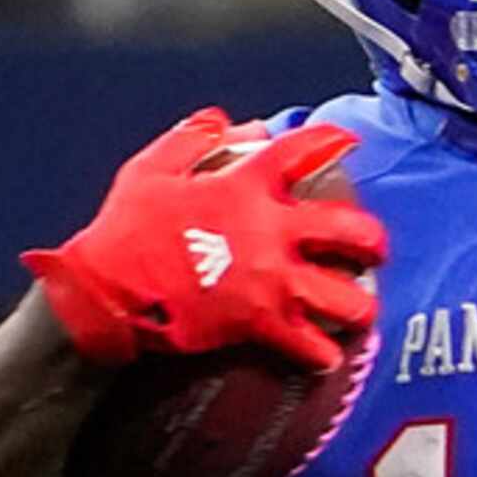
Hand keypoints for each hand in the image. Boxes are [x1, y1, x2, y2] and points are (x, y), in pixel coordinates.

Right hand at [21, 110, 384, 373]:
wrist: (103, 292)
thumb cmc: (124, 231)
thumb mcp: (151, 171)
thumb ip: (193, 141)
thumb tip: (233, 122)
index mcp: (244, 188)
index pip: (302, 151)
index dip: (330, 141)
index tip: (346, 142)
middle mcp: (270, 232)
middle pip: (350, 230)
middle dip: (372, 240)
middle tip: (372, 247)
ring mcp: (270, 281)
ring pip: (345, 297)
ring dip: (358, 305)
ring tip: (359, 308)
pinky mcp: (260, 323)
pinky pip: (310, 346)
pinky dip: (322, 354)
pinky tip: (326, 354)